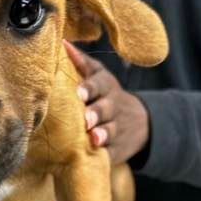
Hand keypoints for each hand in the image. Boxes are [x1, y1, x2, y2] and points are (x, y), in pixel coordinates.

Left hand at [63, 40, 149, 164]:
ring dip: (103, 134)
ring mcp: (117, 128)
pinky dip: (105, 155)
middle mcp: (113, 107)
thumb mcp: (99, 76)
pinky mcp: (117, 149)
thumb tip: (61, 43)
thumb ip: (81, 63)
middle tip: (86, 118)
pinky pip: (111, 152)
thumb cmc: (105, 95)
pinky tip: (98, 157)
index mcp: (106, 87)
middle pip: (106, 108)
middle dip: (96, 113)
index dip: (90, 88)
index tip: (79, 93)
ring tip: (95, 138)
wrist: (139, 122)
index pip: (99, 84)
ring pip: (111, 131)